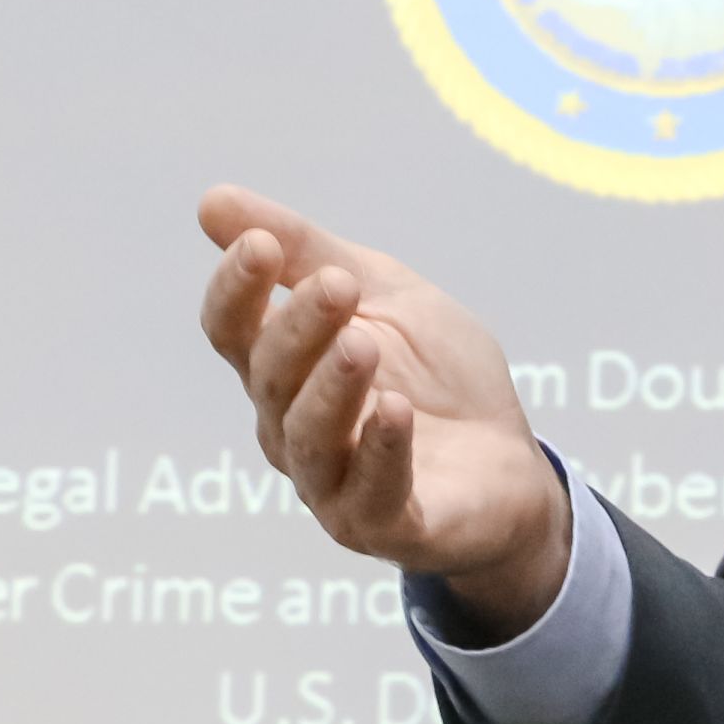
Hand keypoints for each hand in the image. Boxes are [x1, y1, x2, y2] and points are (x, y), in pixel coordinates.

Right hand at [195, 185, 571, 638]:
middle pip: (271, 378)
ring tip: (362, 344)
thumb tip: (211, 200)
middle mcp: (291, 430)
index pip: (231, 331)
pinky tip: (396, 411)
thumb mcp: (383, 292)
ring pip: (309, 437)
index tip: (260, 244)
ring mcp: (332, 484)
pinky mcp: (385, 524)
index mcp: (283, 370)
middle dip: (299, 328)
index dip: (236, 290)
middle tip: (340, 285)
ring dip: (332, 388)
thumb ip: (308, 251)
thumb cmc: (437, 375)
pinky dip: (381, 450)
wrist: (512, 460)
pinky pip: (370, 493)